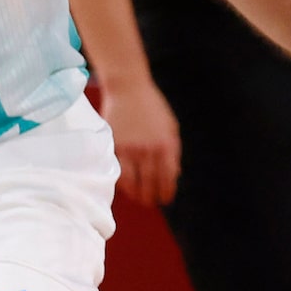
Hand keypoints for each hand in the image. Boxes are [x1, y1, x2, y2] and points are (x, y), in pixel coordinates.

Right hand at [97, 74, 179, 205]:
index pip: (169, 177)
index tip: (166, 199)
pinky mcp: (115, 145)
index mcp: (167, 144)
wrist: (128, 87)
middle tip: (151, 202)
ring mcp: (131, 148)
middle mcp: (149, 149)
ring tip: (139, 198)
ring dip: (137, 194)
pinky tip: (126, 186)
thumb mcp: (171, 126)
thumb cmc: (152, 107)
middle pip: (151, 182)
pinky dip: (123, 182)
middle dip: (152, 196)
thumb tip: (175, 174)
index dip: (167, 191)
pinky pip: (119, 170)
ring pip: (134, 180)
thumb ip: (173, 150)